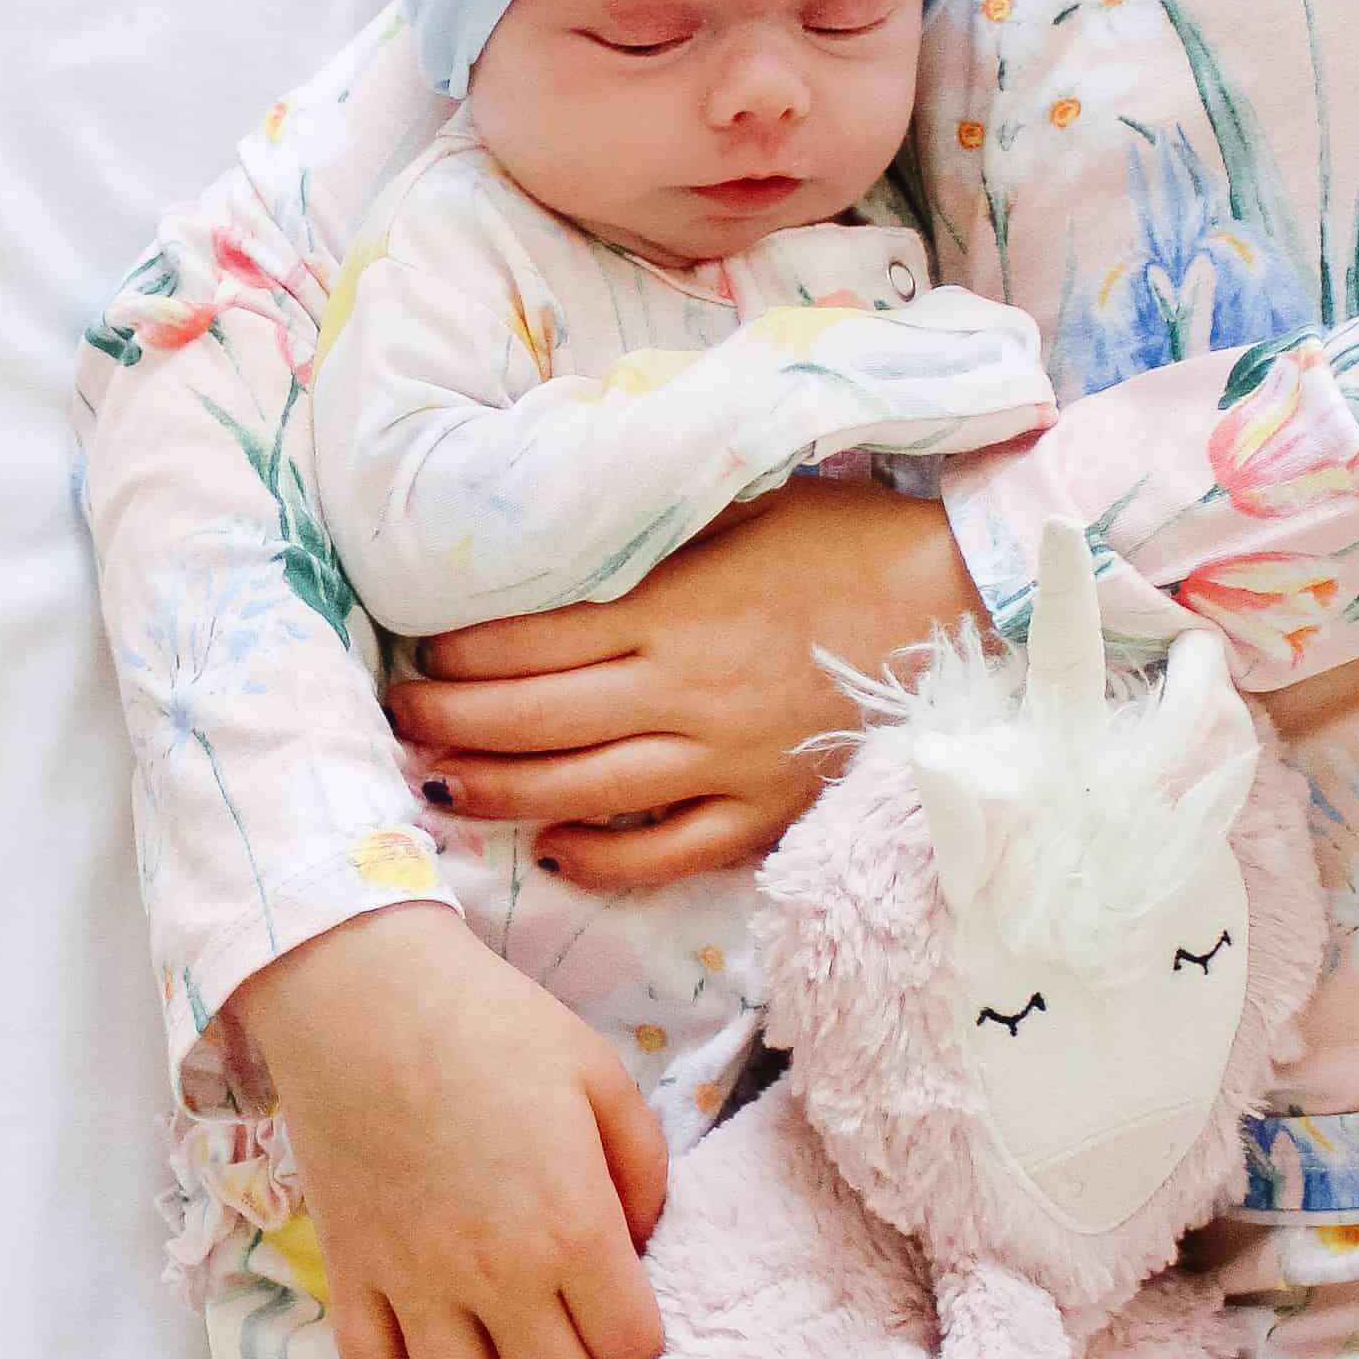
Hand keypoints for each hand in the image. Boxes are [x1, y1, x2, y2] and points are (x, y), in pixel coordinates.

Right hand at [233, 904, 668, 1358]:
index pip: (629, 1348)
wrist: (363, 998)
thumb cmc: (494, 1028)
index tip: (642, 1345)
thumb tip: (642, 1244)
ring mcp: (416, 1291)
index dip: (646, 1358)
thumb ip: (643, 1169)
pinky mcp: (353, 1286)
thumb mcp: (601, 1077)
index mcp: (571, 1226)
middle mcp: (496, 1279)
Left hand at [387, 482, 990, 889]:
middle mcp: (683, 689)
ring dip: (496, 789)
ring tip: (438, 782)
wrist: (962, 601)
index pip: (533, 638)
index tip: (419, 645)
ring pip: (579, 788)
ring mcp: (721, 759)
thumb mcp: (743, 503)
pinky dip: (599, 856)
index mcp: (673, 605)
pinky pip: (663, 851)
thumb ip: (654, 529)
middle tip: (396, 718)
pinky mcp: (761, 811)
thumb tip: (570, 523)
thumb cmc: (851, 536)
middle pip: (532, 720)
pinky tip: (553, 848)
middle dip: (448, 720)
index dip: (460, 648)